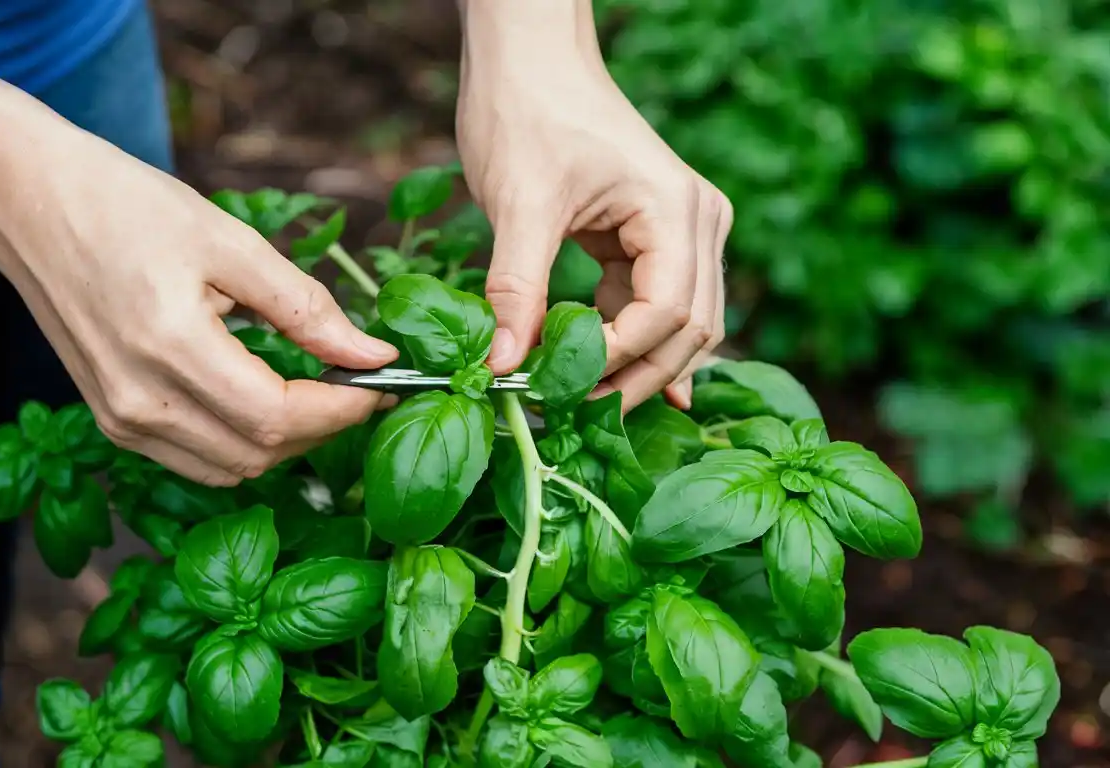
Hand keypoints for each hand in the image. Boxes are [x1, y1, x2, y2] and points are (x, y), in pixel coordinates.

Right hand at [0, 132, 398, 485]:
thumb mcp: (231, 243)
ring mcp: (119, 418)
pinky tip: (265, 401)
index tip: (382, 385)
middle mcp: (138, 400)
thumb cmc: (128, 206)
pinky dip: (243, 445)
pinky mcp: (112, 421)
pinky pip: (196, 461)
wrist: (29, 202)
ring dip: (286, 443)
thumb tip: (374, 355)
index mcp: (170, 347)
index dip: (342, 409)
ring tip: (319, 394)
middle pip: (259, 454)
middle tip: (360, 386)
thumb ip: (306, 307)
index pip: (278, 417)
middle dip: (324, 427)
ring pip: (231, 469)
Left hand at [456, 3, 730, 410]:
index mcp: (675, 210)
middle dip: (638, 378)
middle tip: (579, 416)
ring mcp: (682, 229)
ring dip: (638, 366)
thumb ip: (516, 289)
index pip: (666, 313)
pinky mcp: (653, 236)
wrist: (528, 57)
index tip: (559, 386)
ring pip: (681, 325)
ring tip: (586, 403)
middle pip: (690, 329)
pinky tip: (603, 375)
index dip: (617, 360)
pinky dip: (628, 339)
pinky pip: (655, 304)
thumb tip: (506, 367)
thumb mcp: (518, 203)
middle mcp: (696, 221)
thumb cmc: (528, 110)